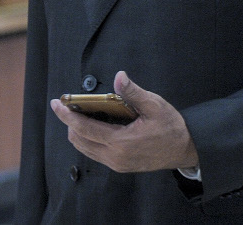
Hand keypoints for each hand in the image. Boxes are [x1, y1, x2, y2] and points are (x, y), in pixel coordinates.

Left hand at [50, 71, 198, 173]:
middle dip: (70, 122)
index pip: (84, 128)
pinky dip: (88, 139)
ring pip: (85, 148)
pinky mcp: (120, 166)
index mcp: (121, 141)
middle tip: (70, 106)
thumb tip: (119, 76)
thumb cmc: (171, 126)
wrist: (185, 149)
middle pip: (79, 140)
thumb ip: (133, 92)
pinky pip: (95, 153)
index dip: (67, 116)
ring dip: (78, 132)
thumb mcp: (154, 105)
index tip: (57, 104)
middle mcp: (115, 156)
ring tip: (80, 114)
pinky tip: (95, 126)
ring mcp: (116, 164)